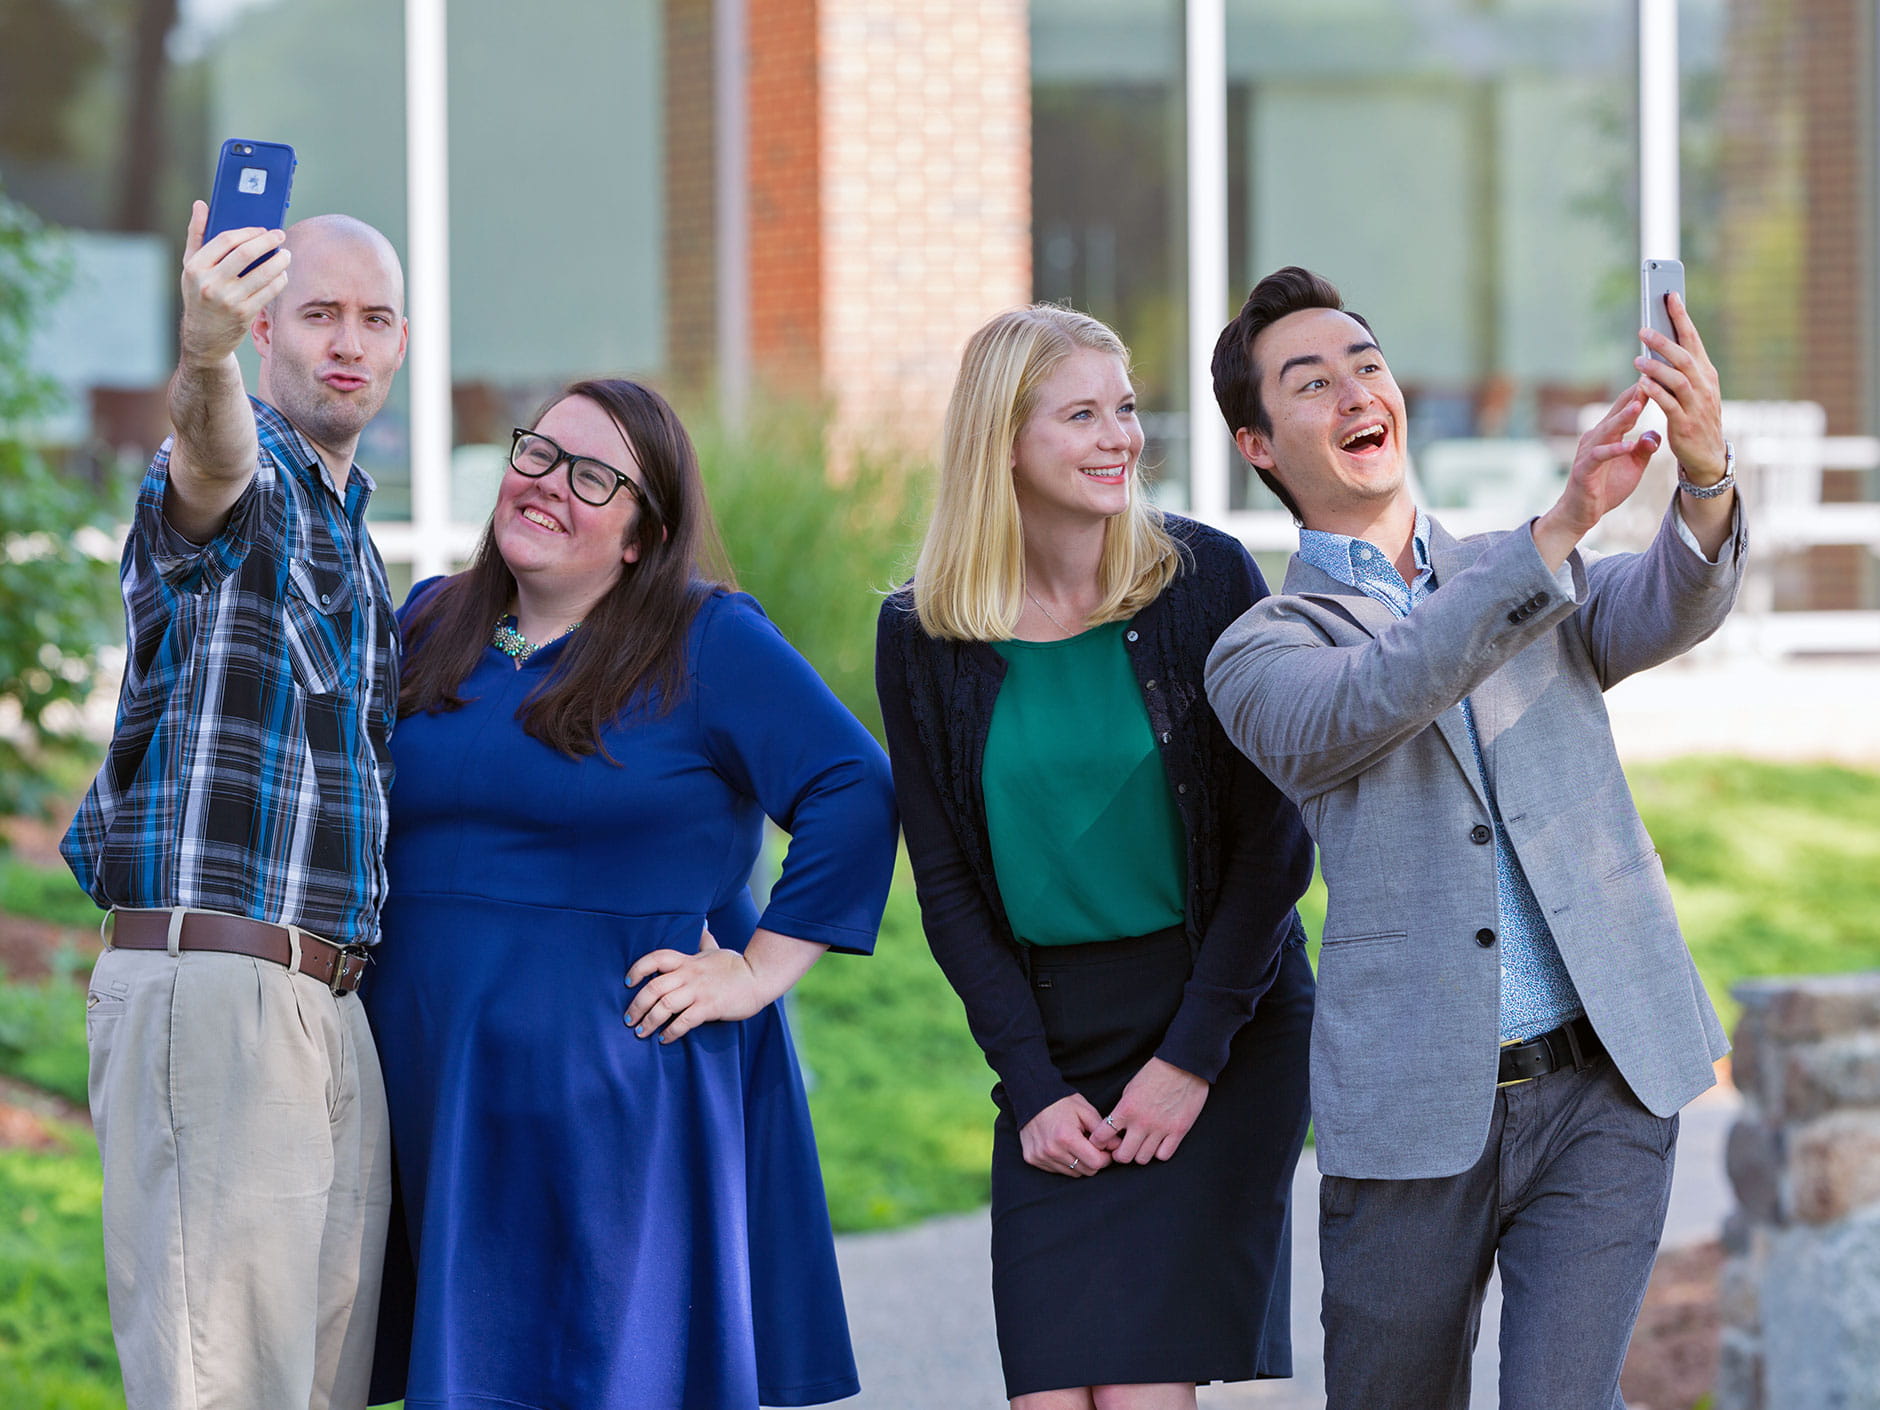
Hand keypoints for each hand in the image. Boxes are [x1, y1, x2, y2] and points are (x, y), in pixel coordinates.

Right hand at [177, 200, 290, 368]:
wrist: (204, 337)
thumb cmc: (199, 294)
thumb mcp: (191, 266)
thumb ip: (196, 235)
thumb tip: (201, 204)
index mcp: (196, 268)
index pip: (225, 240)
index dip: (248, 231)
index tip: (261, 229)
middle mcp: (211, 283)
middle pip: (246, 253)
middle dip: (268, 241)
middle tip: (280, 236)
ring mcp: (229, 300)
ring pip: (263, 273)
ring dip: (280, 260)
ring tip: (286, 254)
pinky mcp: (245, 314)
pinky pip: (270, 291)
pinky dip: (280, 280)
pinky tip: (282, 274)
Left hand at [624, 925, 827, 1042]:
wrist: (759, 977)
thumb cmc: (736, 965)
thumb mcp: (716, 950)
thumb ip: (705, 941)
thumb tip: (703, 927)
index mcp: (688, 960)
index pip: (655, 958)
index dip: (638, 969)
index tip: (628, 982)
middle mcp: (689, 975)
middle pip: (653, 987)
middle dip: (636, 1005)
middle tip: (629, 1019)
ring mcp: (699, 991)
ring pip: (664, 1006)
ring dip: (649, 1021)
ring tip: (641, 1032)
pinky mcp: (709, 1007)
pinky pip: (684, 1022)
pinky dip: (671, 1032)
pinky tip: (665, 1039)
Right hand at [1018, 1093, 1113, 1177]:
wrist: (1031, 1096)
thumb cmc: (1061, 1102)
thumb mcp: (1086, 1111)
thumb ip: (1104, 1131)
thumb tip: (1117, 1147)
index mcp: (1067, 1137)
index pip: (1096, 1163)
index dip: (1106, 1157)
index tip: (1105, 1149)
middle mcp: (1052, 1150)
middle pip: (1086, 1171)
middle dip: (1094, 1161)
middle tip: (1091, 1146)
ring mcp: (1040, 1156)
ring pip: (1072, 1173)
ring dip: (1079, 1163)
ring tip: (1075, 1144)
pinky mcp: (1033, 1159)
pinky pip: (1057, 1170)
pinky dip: (1064, 1162)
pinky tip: (1062, 1147)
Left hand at [1101, 1057, 1208, 1164]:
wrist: (1183, 1064)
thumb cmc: (1155, 1073)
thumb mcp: (1130, 1088)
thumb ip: (1122, 1110)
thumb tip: (1116, 1128)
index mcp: (1126, 1109)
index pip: (1102, 1136)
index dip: (1099, 1142)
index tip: (1102, 1142)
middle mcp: (1142, 1122)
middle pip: (1124, 1156)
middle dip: (1119, 1154)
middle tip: (1122, 1148)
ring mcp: (1161, 1128)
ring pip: (1143, 1159)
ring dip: (1139, 1154)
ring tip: (1141, 1145)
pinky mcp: (1178, 1131)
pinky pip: (1163, 1155)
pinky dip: (1159, 1152)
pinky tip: (1158, 1143)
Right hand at [1532, 385, 1659, 568]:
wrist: (1582, 512)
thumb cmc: (1607, 486)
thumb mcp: (1634, 465)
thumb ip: (1645, 448)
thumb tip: (1656, 433)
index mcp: (1609, 434)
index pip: (1626, 407)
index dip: (1641, 392)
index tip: (1659, 376)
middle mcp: (1596, 437)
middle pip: (1617, 412)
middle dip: (1633, 396)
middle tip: (1649, 378)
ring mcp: (1589, 452)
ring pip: (1607, 430)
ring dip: (1623, 418)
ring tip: (1638, 405)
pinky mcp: (1584, 469)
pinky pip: (1600, 456)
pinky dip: (1614, 450)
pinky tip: (1628, 445)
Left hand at [1635, 291, 1726, 483]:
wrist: (1707, 455)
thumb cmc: (1695, 417)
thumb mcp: (1693, 389)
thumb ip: (1680, 367)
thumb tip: (1661, 340)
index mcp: (1705, 373)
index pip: (1693, 339)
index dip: (1681, 317)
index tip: (1670, 295)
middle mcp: (1704, 385)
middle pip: (1684, 356)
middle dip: (1664, 341)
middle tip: (1643, 330)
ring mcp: (1696, 404)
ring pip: (1677, 379)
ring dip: (1656, 367)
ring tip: (1637, 359)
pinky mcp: (1685, 423)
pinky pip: (1669, 404)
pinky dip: (1656, 392)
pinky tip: (1641, 384)